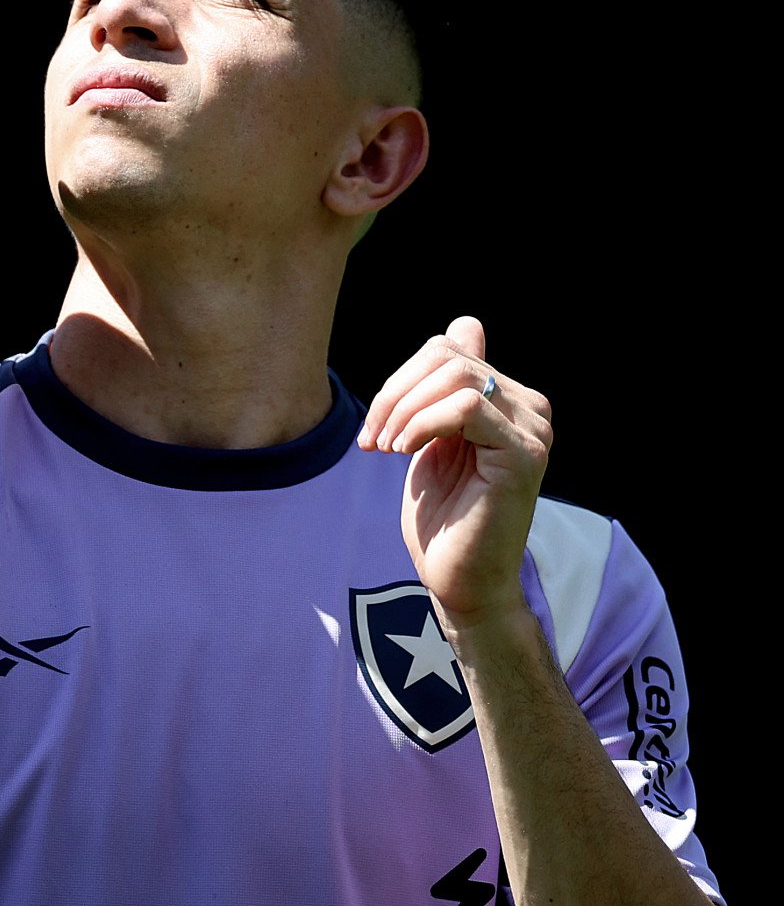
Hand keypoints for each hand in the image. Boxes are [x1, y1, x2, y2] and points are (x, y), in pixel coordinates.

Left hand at [357, 315, 552, 631]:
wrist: (459, 580)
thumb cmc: (443, 518)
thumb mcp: (432, 440)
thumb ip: (443, 391)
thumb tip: (465, 325)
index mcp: (507, 400)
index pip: (453, 344)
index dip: (404, 374)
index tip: (378, 424)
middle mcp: (529, 407)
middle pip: (449, 354)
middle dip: (395, 391)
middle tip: (372, 439)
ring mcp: (532, 429)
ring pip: (457, 375)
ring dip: (404, 408)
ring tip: (386, 447)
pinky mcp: (524, 454)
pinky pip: (466, 407)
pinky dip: (423, 423)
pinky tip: (404, 452)